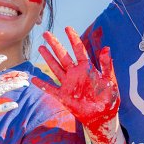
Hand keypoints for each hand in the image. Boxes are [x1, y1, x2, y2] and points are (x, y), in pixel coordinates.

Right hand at [32, 27, 119, 143]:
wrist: (102, 116)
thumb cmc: (108, 98)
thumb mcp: (109, 80)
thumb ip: (106, 65)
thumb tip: (106, 47)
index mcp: (87, 68)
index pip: (78, 49)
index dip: (73, 38)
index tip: (67, 28)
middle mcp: (75, 73)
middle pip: (63, 55)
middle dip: (55, 44)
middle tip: (46, 33)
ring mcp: (68, 84)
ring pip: (55, 68)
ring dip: (48, 58)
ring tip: (41, 47)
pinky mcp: (63, 96)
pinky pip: (50, 89)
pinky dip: (42, 84)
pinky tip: (34, 79)